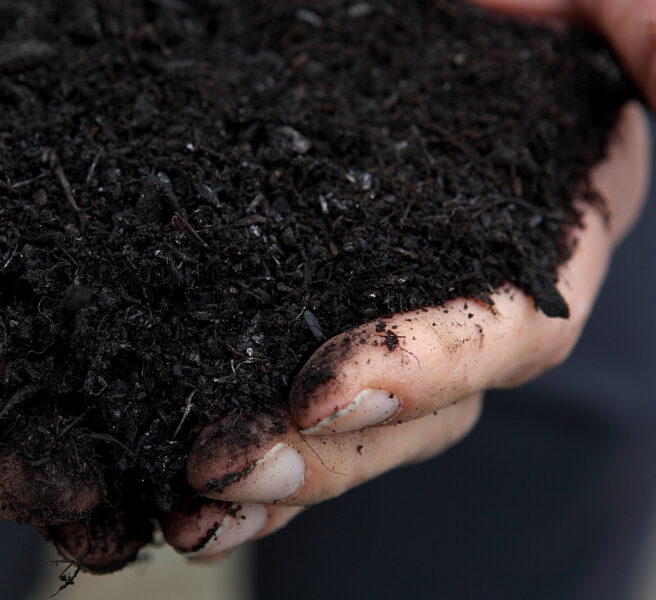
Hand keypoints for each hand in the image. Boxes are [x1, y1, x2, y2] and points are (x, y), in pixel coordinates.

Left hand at [162, 0, 654, 556]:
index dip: (425, 370)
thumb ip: (637, 24)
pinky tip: (168, 492)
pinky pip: (281, 403)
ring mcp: (386, 318)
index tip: (325, 393)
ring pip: (349, 433)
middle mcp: (466, 299)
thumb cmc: (491, 12)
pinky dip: (237, 453)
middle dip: (327, 455)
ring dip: (273, 481)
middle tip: (225, 471)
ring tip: (188, 514)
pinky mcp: (307, 317)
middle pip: (418, 414)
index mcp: (541, 235)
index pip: (504, 331)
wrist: (389, 18)